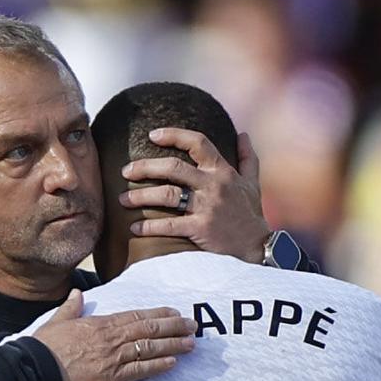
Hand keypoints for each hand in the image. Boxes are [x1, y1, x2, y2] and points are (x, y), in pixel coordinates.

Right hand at [31, 290, 195, 380]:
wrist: (35, 372)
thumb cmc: (43, 348)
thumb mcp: (56, 322)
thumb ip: (71, 307)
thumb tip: (77, 294)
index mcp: (99, 323)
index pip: (135, 316)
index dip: (158, 315)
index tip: (174, 313)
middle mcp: (110, 338)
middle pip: (148, 329)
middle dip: (173, 327)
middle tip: (192, 326)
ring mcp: (112, 358)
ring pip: (149, 348)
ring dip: (172, 345)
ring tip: (190, 344)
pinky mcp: (110, 378)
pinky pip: (140, 371)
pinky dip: (157, 366)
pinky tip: (172, 364)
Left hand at [119, 128, 268, 262]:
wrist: (258, 246)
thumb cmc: (251, 214)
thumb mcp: (252, 183)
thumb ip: (247, 157)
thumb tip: (243, 134)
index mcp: (222, 171)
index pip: (198, 143)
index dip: (173, 135)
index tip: (152, 135)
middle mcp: (213, 185)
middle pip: (173, 167)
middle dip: (145, 167)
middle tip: (125, 171)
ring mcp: (207, 207)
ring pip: (166, 194)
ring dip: (140, 196)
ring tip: (122, 200)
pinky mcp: (200, 229)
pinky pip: (169, 225)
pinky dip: (149, 226)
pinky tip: (134, 228)